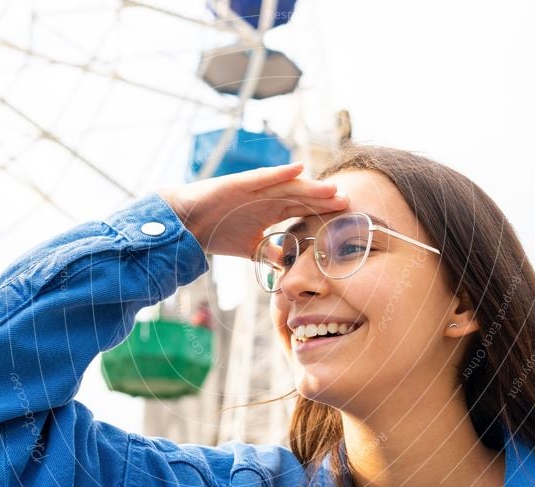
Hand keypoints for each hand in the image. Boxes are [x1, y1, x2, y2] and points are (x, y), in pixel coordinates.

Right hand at [157, 162, 348, 258]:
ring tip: (331, 188)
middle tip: (348, 201)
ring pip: (288, 187)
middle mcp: (267, 197)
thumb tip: (289, 270)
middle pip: (301, 197)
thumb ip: (271, 254)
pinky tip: (298, 169)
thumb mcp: (250, 248)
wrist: (186, 223)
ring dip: (310, 187)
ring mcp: (255, 189)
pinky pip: (263, 177)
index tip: (346, 217)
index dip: (323, 212)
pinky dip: (281, 172)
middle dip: (324, 199)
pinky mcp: (240, 184)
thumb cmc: (216, 232)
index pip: (303, 210)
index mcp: (271, 211)